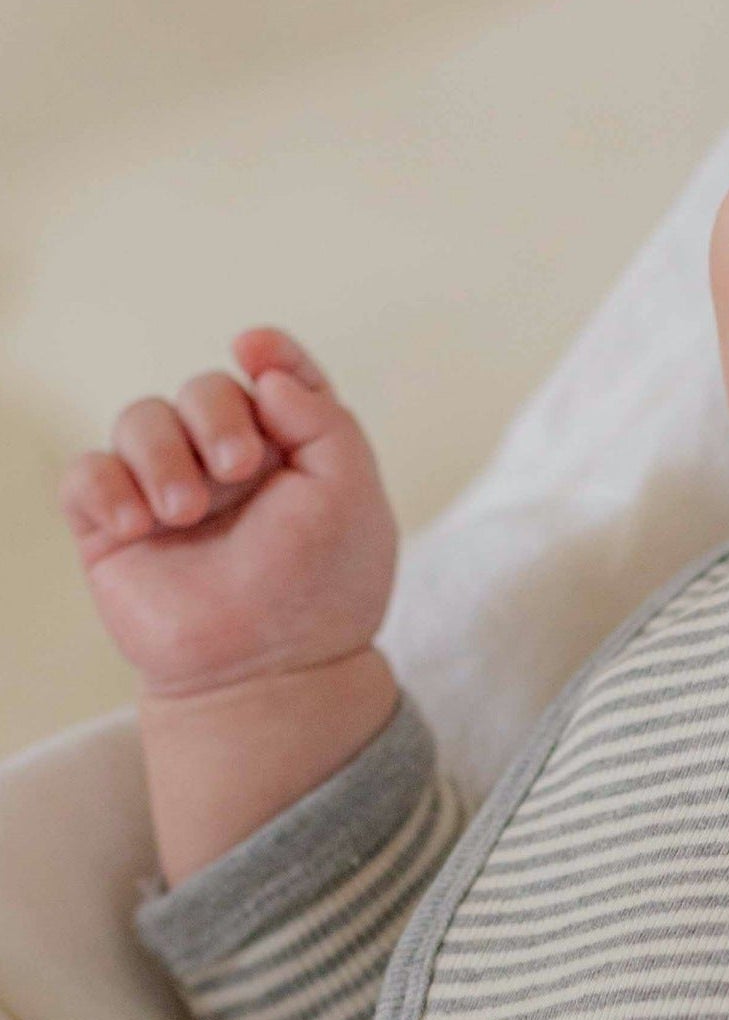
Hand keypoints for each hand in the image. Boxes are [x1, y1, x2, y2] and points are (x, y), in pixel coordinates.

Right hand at [58, 328, 397, 698]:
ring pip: (142, 419)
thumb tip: (266, 373)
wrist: (267, 671)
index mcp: (294, 453)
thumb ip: (323, 419)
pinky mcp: (113, 527)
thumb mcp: (351, 496)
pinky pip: (86, 473)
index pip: (276, 378)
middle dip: (216, 413)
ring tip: (187, 513)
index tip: (255, 348)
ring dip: (163, 456)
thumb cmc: (318, 589)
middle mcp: (230, 466)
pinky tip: (139, 524)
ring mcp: (168, 491)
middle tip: (238, 467)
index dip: (268, 351)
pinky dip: (106, 487)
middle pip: (206, 390)